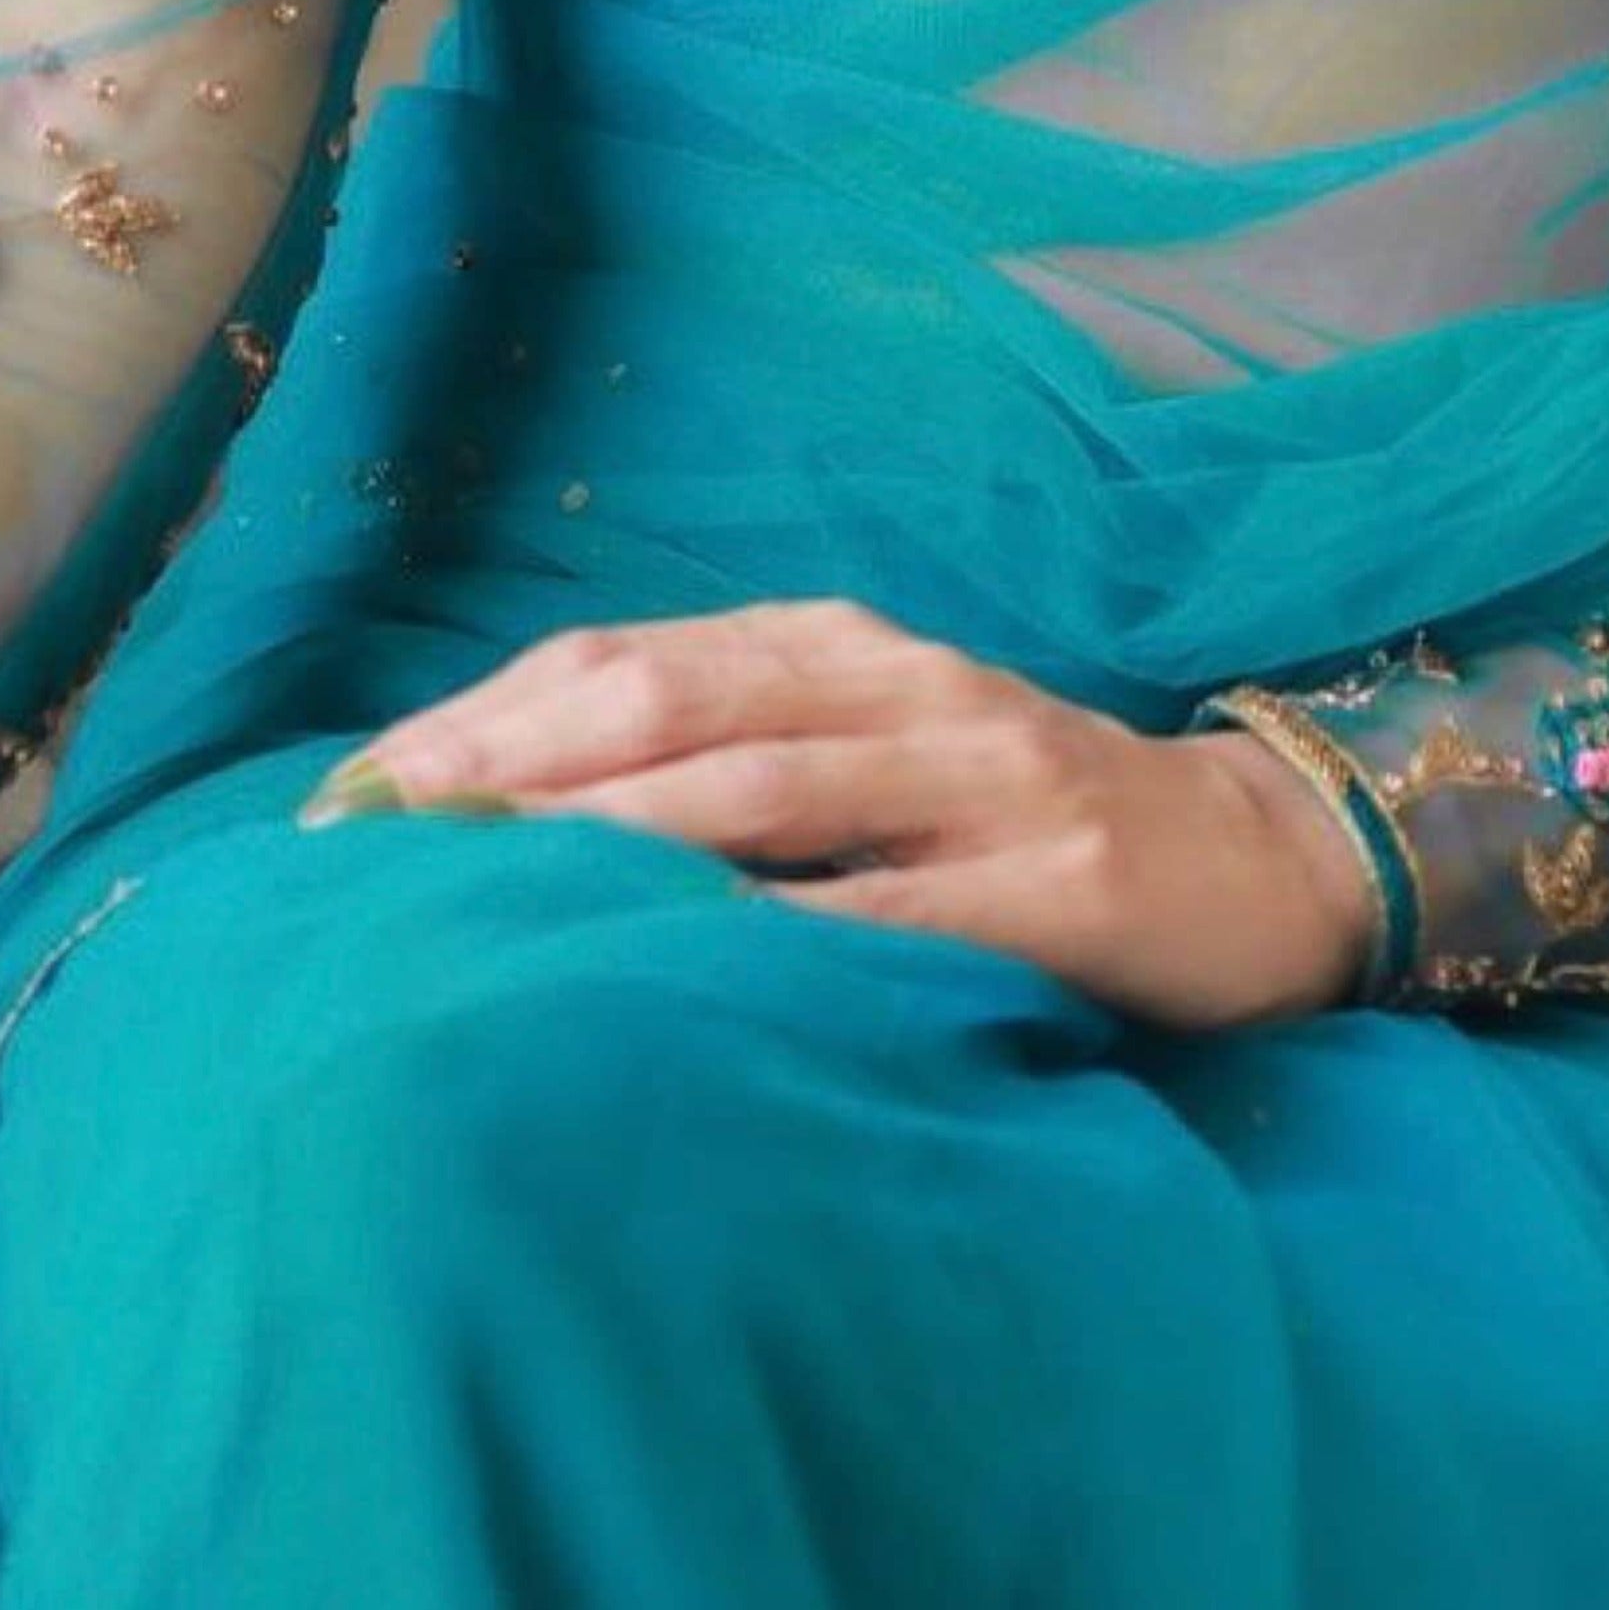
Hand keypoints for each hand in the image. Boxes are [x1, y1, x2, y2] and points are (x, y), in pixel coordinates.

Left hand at [296, 594, 1379, 1029]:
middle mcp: (893, 680)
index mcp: (833, 643)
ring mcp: (979, 769)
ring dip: (604, 831)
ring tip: (477, 883)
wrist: (1256, 852)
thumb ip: (736, 759)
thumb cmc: (1023, 820)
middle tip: (372, 838)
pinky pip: (898, 908)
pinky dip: (786, 933)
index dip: (481, 718)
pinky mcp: (1058, 878)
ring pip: (759, 781)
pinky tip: (689, 966)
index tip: (352, 794)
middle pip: (663, 699)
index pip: (620, 659)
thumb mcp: (873, 755)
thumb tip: (518, 816)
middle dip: (504, 765)